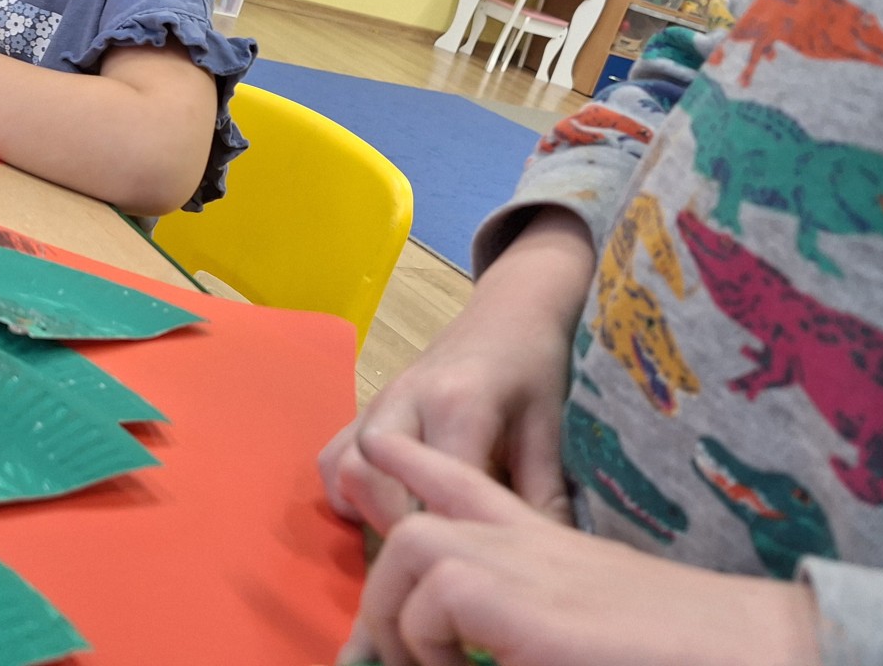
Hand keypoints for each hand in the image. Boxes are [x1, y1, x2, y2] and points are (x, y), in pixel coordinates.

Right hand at [320, 208, 593, 533]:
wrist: (508, 313)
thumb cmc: (534, 369)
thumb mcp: (549, 431)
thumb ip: (544, 499)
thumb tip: (551, 562)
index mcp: (460, 403)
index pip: (431, 487)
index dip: (444, 535)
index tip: (466, 569)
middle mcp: (406, 399)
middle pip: (365, 476)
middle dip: (392, 527)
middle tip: (432, 555)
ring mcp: (378, 401)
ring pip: (340, 467)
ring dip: (364, 510)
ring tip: (408, 534)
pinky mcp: (363, 406)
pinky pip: (331, 456)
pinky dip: (348, 492)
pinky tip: (386, 507)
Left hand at [341, 435, 820, 665]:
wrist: (750, 647)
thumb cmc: (676, 644)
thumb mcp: (580, 621)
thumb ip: (529, 621)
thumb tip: (494, 646)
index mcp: (546, 542)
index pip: (468, 484)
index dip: (416, 465)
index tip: (379, 449)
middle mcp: (528, 541)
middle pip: (416, 522)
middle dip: (384, 588)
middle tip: (386, 653)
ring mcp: (524, 562)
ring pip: (409, 550)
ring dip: (401, 621)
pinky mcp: (519, 601)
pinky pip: (432, 604)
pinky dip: (429, 648)